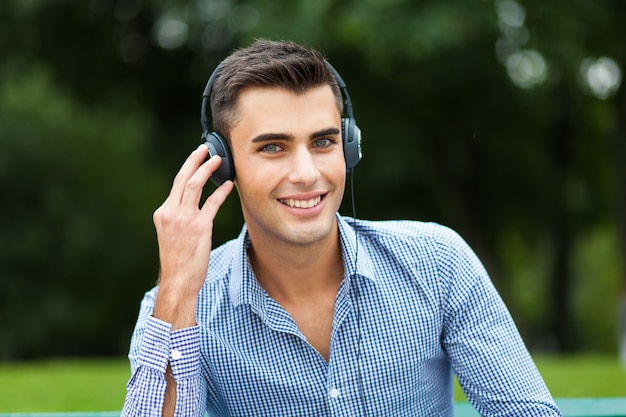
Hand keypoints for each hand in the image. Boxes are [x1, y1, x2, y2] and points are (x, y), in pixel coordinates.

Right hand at [152, 145, 233, 327]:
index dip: (188, 167)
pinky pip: (212, 204)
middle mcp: (171, 212)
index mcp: (163, 213)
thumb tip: (190, 203)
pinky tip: (230, 185)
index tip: (197, 156)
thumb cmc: (178, 260)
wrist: (178, 281)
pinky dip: (221, 192)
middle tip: (206, 148)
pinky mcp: (199, 228)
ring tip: (219, 160)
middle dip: (195, 160)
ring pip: (195, 185)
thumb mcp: (171, 234)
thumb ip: (178, 217)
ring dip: (208, 170)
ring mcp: (184, 219)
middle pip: (183, 178)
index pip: (176, 184)